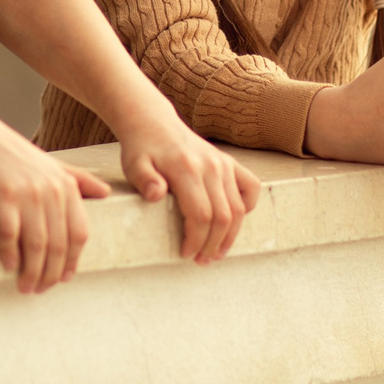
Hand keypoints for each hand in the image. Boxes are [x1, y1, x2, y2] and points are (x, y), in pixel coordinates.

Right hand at [0, 109, 110, 293]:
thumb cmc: (11, 155)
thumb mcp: (51, 164)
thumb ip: (78, 180)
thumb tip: (106, 193)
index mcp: (66, 185)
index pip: (79, 233)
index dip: (72, 261)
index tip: (62, 279)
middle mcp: (50, 189)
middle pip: (58, 244)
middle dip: (50, 273)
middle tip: (39, 289)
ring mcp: (27, 192)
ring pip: (36, 244)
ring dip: (31, 271)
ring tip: (25, 287)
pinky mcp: (1, 194)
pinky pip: (9, 233)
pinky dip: (10, 253)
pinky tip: (9, 266)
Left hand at [108, 108, 262, 264]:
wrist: (154, 123)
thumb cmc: (142, 149)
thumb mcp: (134, 164)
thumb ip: (144, 180)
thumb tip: (155, 195)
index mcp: (186, 169)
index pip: (201, 215)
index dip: (196, 240)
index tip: (185, 254)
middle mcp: (211, 166)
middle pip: (222, 216)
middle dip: (213, 244)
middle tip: (201, 260)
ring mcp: (223, 164)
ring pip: (238, 208)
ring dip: (230, 236)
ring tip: (216, 253)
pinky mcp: (229, 163)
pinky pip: (250, 188)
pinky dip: (246, 208)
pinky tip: (232, 223)